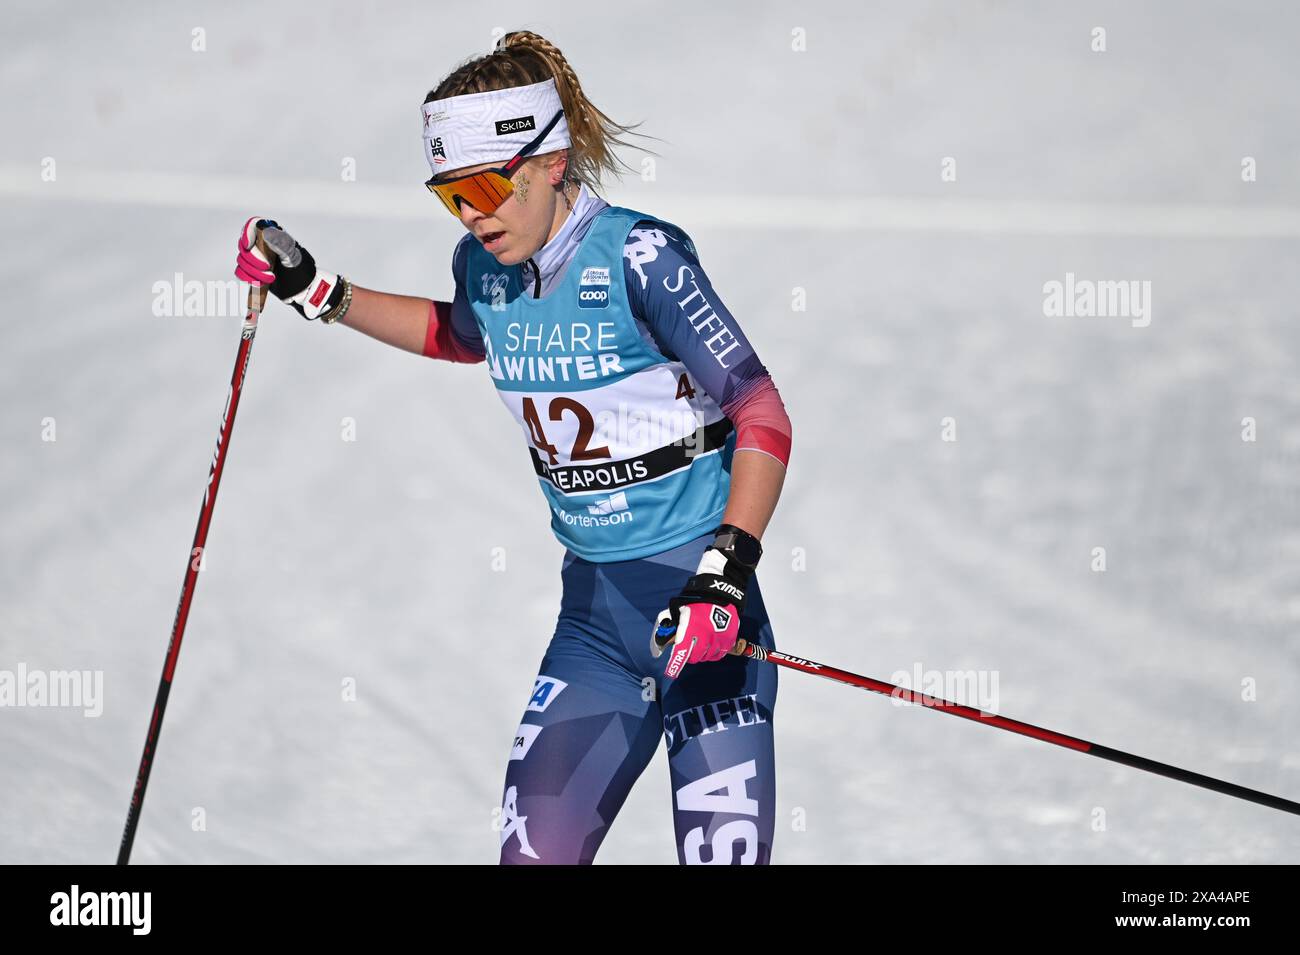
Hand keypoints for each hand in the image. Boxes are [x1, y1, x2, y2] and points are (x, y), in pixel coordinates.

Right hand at [234, 217, 343, 319]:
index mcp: (273, 235)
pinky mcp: (253, 270)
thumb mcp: (293, 256)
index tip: (248, 245)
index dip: (247, 233)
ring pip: (242, 260)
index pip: (253, 225)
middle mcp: (262, 244)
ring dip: (254, 272)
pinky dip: (248, 278)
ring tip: (270, 278)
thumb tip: (267, 232)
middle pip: (245, 246)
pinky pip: (241, 272)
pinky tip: (260, 282)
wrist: (302, 289)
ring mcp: (256, 257)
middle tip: (268, 268)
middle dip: (254, 259)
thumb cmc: (300, 269)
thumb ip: (281, 244)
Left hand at [650, 545, 750, 679]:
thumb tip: (659, 645)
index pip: (682, 650)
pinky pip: (718, 655)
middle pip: (694, 657)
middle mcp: (705, 635)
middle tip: (688, 648)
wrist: (721, 593)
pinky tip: (710, 645)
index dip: (675, 664)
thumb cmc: (697, 602)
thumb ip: (670, 627)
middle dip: (688, 655)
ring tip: (700, 643)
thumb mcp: (680, 611)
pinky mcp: (729, 640)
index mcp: (691, 626)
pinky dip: (712, 654)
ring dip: (701, 654)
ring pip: (706, 657)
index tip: (671, 673)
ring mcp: (719, 638)